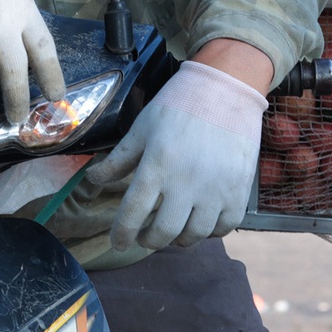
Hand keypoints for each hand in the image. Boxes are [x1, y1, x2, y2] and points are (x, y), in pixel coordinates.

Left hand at [84, 60, 266, 251]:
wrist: (226, 89)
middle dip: (149, 240)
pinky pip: (223, 228)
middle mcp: (186, 182)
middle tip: (145, 236)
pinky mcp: (239, 192)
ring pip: (194, 235)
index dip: (122, 234)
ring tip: (173, 228)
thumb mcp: (142, 128)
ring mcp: (216, 190)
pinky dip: (209, 231)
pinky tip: (200, 220)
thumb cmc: (178, 106)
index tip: (118, 243)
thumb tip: (92, 180)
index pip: (133, 213)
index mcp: (157, 164)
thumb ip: (119, 159)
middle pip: (164, 232)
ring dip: (179, 238)